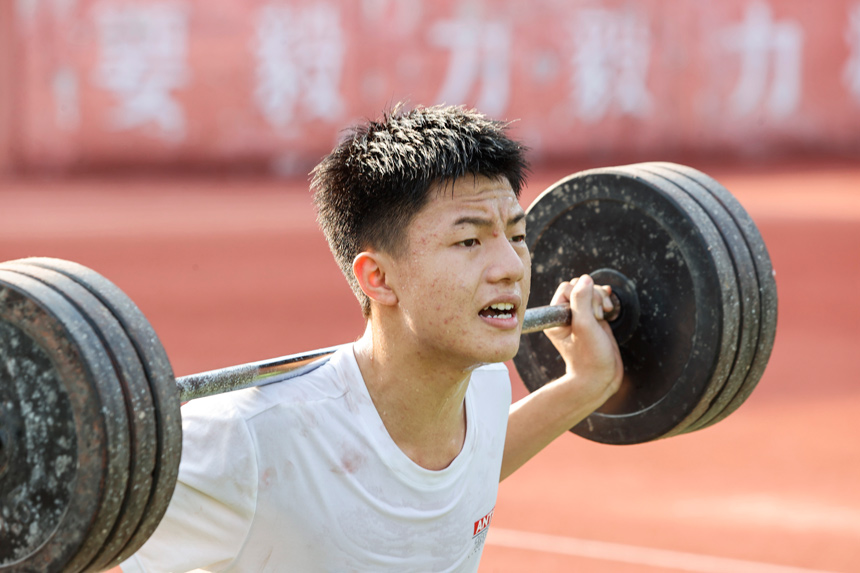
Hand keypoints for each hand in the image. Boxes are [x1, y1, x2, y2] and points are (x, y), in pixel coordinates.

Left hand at [543, 275, 622, 407]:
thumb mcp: (585, 326)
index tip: (591, 314)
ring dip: (601, 299)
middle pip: (581, 287)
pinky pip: (599, 300)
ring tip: (605, 315)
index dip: (582, 295)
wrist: (601, 378)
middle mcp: (567, 316)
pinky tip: (609, 309)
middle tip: (598, 317)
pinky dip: (606, 301)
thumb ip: (582, 300)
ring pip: (591, 292)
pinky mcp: (594, 320)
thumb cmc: (590, 358)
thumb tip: (585, 278)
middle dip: (594, 297)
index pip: (568, 288)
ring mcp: (581, 317)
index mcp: (557, 317)